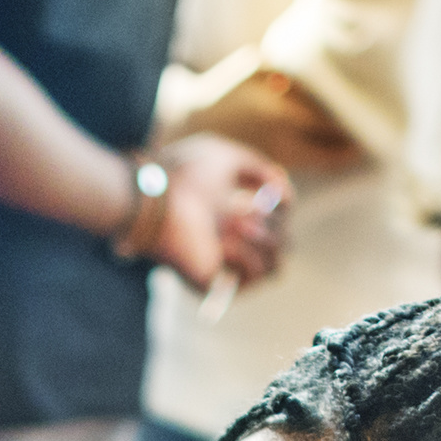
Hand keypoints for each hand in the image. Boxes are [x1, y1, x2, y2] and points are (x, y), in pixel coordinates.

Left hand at [143, 133, 290, 293]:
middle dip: (274, 223)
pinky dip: (247, 256)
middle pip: (283, 243)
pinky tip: (224, 244)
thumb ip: (260, 168)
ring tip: (235, 224)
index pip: (279, 221)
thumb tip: (283, 192)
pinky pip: (256, 277)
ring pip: (276, 265)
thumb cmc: (184, 174)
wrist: (157, 197)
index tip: (268, 190)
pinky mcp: (216, 282)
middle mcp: (232, 243)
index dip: (282, 206)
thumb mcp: (228, 157)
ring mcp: (225, 265)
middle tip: (243, 208)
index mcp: (233, 215)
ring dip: (266, 240)